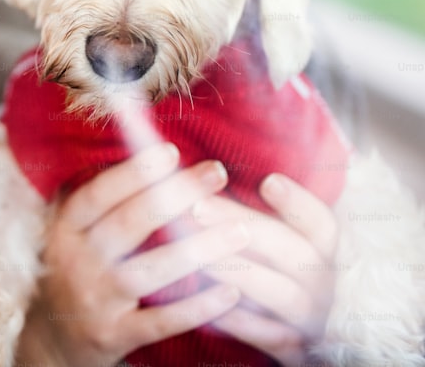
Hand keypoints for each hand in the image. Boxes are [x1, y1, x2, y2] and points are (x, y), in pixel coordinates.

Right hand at [28, 143, 251, 365]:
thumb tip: (142, 150)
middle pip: (128, 224)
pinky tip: (230, 291)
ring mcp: (94, 301)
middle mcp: (75, 262)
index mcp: (65, 230)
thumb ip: (99, 205)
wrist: (50, 342)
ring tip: (241, 231)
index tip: (172, 151)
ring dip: (198, 249)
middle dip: (176, 195)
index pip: (98, 195)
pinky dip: (197, 307)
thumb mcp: (70, 236)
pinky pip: (161, 321)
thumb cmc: (72, 274)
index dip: (134, 173)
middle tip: (217, 172)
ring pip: (149, 270)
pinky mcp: (112, 336)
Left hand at [191, 173, 338, 365]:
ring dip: (235, 270)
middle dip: (241, 225)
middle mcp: (322, 281)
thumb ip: (253, 212)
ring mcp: (309, 316)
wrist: (307, 336)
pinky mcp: (293, 349)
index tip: (268, 180)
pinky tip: (205, 306)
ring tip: (194, 252)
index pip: (321, 223)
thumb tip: (202, 168)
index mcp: (323, 250)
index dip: (298, 203)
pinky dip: (238, 322)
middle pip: (290, 250)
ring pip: (277, 292)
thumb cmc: (281, 271)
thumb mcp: (282, 241)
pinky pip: (267, 337)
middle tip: (196, 206)